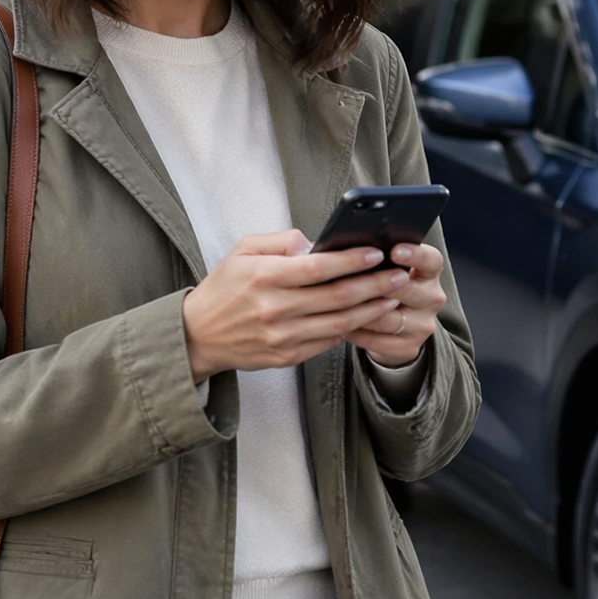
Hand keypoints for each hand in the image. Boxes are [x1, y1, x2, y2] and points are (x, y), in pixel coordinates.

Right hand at [181, 229, 406, 380]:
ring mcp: (281, 337)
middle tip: (399, 275)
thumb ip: (280, 241)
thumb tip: (315, 243)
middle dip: (374, 285)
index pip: (317, 268)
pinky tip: (367, 316)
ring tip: (392, 296)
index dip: (350, 261)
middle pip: (336, 297)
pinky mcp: (286, 357)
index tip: (375, 252)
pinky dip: (351, 328)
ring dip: (371, 310)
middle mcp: (274, 309)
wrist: (198, 336)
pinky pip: (327, 342)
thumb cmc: (224, 288)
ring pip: (339, 323)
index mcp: (263, 278)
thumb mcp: (242, 251)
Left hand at [343, 242, 445, 368]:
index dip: (415, 254)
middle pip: (408, 290)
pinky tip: (341, 324)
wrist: (398, 330)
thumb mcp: (391, 270)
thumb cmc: (387, 289)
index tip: (394, 250)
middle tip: (356, 278)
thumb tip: (346, 248)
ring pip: (387, 318)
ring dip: (360, 311)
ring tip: (338, 303)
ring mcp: (422, 326)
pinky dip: (357, 332)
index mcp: (429, 273)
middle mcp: (431, 299)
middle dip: (380, 284)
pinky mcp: (409, 347)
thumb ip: (378, 260)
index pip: (431, 260)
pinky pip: (377, 340)